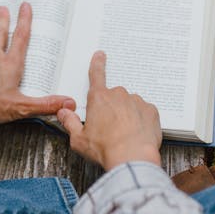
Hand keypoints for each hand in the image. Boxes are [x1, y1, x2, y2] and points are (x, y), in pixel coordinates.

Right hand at [56, 51, 161, 170]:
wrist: (132, 158)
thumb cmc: (105, 149)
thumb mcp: (79, 139)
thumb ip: (70, 123)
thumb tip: (63, 112)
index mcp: (98, 99)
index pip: (96, 75)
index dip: (97, 64)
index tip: (100, 55)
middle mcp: (118, 95)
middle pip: (114, 97)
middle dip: (112, 109)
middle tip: (110, 128)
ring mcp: (136, 102)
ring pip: (130, 105)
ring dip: (127, 115)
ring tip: (124, 135)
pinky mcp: (151, 111)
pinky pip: (144, 113)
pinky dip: (141, 121)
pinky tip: (137, 134)